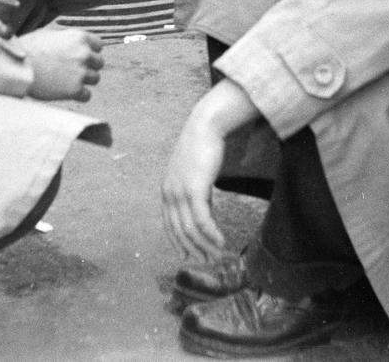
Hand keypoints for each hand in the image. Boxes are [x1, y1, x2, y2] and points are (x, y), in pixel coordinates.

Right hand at [20, 26, 104, 101]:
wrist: (16, 67)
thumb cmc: (28, 49)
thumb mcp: (49, 35)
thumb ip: (67, 39)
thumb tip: (74, 43)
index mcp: (79, 37)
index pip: (99, 45)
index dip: (90, 51)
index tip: (79, 56)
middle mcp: (84, 54)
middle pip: (99, 63)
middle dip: (88, 66)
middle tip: (72, 69)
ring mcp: (81, 72)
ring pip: (95, 79)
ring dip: (83, 80)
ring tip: (66, 80)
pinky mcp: (75, 90)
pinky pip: (87, 95)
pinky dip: (78, 95)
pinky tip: (65, 90)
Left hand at [162, 80, 260, 260]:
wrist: (205, 127)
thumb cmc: (202, 147)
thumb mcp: (194, 174)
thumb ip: (195, 194)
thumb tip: (204, 213)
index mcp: (167, 191)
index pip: (169, 225)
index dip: (178, 243)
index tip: (189, 256)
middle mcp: (170, 194)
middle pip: (180, 231)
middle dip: (193, 249)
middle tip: (207, 261)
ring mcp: (180, 192)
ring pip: (191, 229)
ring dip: (204, 246)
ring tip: (217, 255)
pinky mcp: (195, 189)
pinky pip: (203, 220)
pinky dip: (212, 234)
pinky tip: (221, 241)